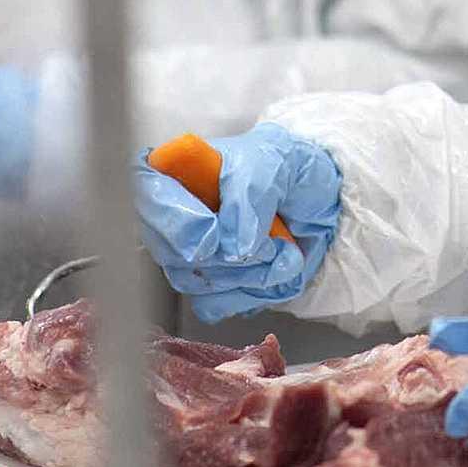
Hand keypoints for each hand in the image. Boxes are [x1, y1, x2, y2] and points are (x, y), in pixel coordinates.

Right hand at [132, 125, 340, 321]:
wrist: (320, 203)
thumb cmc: (288, 169)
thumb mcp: (273, 161)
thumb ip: (248, 194)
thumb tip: (232, 244)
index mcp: (178, 170)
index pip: (146, 194)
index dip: (173, 220)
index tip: (211, 235)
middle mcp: (176, 214)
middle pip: (168, 249)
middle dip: (223, 254)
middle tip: (264, 242)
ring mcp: (190, 253)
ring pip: (193, 281)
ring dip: (247, 272)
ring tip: (280, 248)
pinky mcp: (210, 285)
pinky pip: (213, 305)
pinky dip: (250, 292)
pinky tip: (273, 270)